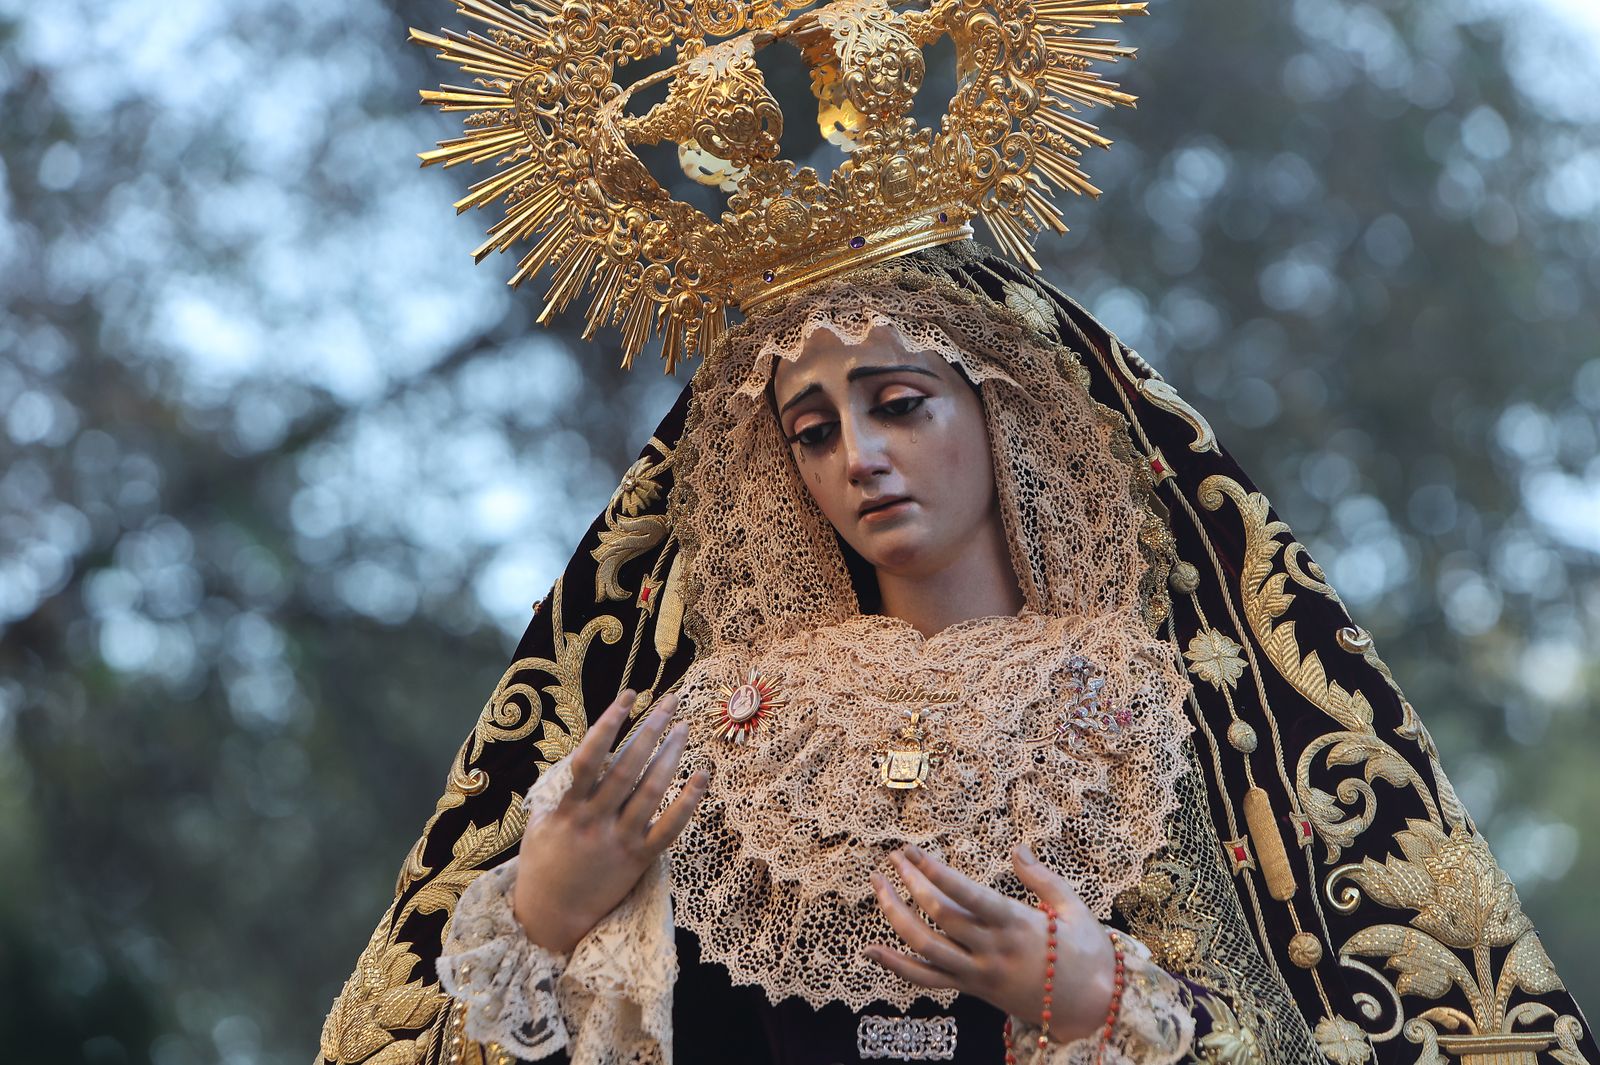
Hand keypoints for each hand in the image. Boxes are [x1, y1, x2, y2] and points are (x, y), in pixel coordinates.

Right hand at [511, 690, 706, 953]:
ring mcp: (619, 841)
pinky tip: (702, 776)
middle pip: (628, 767)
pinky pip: (669, 829)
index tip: (628, 696)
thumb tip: (585, 754)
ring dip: (670, 756)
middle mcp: (596, 822)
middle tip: (670, 702)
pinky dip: (688, 802)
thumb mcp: (540, 822)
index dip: (610, 722)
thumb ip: (562, 790)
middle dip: (650, 730)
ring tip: (684, 727)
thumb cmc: (543, 864)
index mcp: (569, 808)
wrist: (551, 918)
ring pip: (651, 791)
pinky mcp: (638, 861)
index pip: (590, 756)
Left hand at [864, 844, 1115, 1042]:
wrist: (1093, 1007)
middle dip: (910, 883)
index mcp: (1018, 924)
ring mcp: (979, 974)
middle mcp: (994, 950)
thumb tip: (1016, 848)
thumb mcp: (1073, 906)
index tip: (912, 851)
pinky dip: (896, 965)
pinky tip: (870, 949)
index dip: (935, 872)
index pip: (967, 896)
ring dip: (894, 915)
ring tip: (877, 885)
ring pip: (926, 947)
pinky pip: (928, 980)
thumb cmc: (1086, 952)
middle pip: (939, 916)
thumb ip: (1041, 877)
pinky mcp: (973, 990)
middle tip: (893, 857)